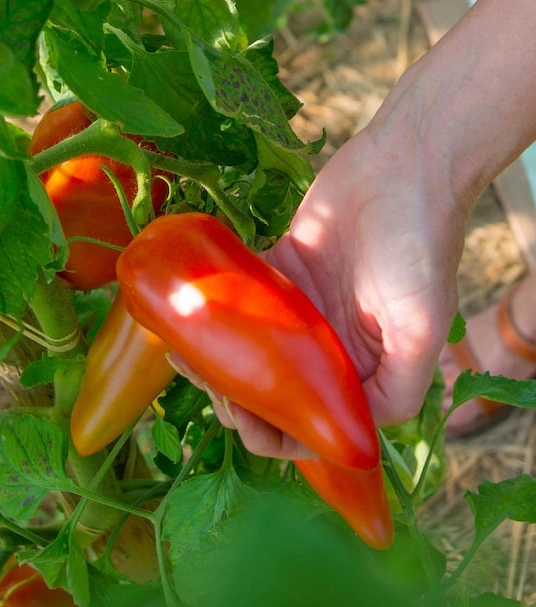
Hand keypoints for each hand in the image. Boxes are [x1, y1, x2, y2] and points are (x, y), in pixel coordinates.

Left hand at [187, 125, 466, 457]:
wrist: (401, 166)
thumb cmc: (417, 246)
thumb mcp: (421, 328)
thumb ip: (398, 390)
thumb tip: (356, 441)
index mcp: (363, 372)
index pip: (316, 426)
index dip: (275, 436)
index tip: (239, 415)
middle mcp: (332, 350)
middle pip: (276, 395)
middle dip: (237, 400)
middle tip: (206, 380)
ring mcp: (303, 314)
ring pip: (252, 355)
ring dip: (217, 364)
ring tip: (185, 354)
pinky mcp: (282, 276)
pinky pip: (242, 307)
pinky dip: (214, 319)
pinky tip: (187, 321)